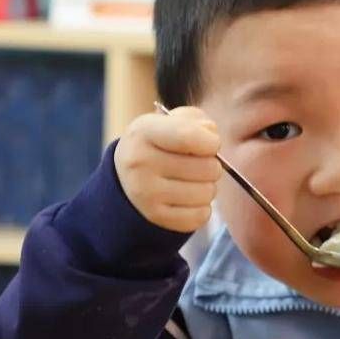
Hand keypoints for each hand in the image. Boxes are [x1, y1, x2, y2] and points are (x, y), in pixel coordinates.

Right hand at [114, 106, 221, 232]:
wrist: (126, 177)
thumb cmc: (160, 143)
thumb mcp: (171, 121)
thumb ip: (197, 121)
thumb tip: (212, 138)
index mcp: (144, 132)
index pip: (188, 137)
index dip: (212, 142)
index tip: (211, 144)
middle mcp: (140, 163)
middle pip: (207, 168)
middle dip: (213, 166)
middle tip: (199, 165)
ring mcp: (146, 193)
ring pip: (207, 193)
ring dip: (208, 187)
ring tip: (192, 181)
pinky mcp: (155, 217)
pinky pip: (201, 216)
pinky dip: (202, 208)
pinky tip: (188, 199)